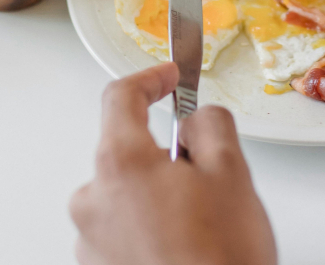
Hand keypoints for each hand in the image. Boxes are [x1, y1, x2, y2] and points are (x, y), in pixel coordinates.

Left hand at [70, 63, 276, 264]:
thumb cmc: (220, 259)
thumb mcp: (232, 172)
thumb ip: (210, 125)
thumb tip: (197, 120)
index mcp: (121, 164)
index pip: (120, 98)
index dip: (150, 79)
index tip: (169, 78)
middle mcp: (93, 200)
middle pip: (125, 153)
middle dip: (164, 156)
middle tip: (208, 178)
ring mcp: (91, 241)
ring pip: (126, 196)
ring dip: (157, 198)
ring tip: (202, 227)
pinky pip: (123, 232)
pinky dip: (150, 231)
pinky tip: (184, 249)